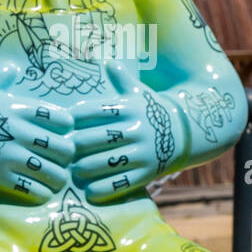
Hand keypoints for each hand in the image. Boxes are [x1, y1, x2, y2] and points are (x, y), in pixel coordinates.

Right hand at [0, 67, 73, 203]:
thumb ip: (1, 77)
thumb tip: (13, 67)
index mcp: (20, 109)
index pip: (62, 120)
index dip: (65, 128)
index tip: (59, 133)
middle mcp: (21, 133)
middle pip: (64, 149)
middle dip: (65, 156)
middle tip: (59, 160)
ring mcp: (11, 157)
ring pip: (54, 173)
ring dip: (57, 178)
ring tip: (52, 180)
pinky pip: (33, 191)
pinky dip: (41, 193)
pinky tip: (38, 192)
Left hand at [71, 64, 176, 203]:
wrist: (188, 132)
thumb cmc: (153, 110)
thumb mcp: (140, 92)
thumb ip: (122, 78)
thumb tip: (107, 59)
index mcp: (130, 107)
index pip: (94, 111)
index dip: (74, 118)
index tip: (62, 125)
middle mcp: (136, 129)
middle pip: (96, 138)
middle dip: (75, 146)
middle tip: (62, 152)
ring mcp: (143, 152)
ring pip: (106, 162)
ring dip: (85, 169)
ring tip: (74, 171)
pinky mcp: (148, 173)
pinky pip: (122, 183)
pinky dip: (104, 189)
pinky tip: (90, 191)